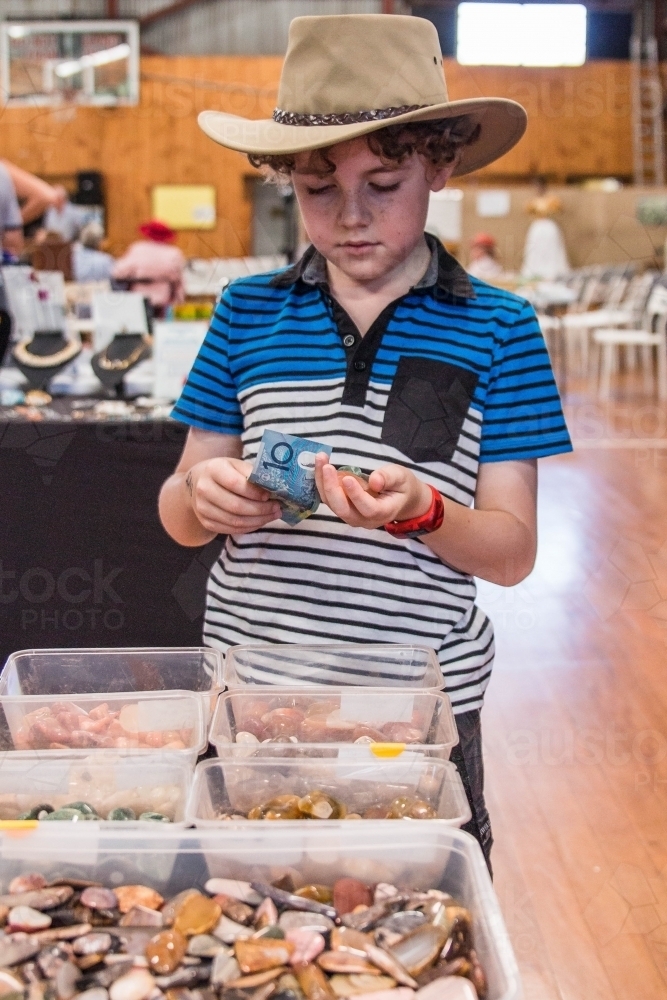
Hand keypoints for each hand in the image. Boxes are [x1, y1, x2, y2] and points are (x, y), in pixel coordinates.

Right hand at [186, 457, 280, 535]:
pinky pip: (231, 529)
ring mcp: (203, 508)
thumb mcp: (237, 465)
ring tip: (273, 515)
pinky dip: (249, 527)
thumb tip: (274, 487)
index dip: (254, 492)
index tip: (269, 495)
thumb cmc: (225, 472)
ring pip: (235, 521)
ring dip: (258, 521)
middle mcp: (204, 489)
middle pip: (236, 506)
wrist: (200, 482)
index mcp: (213, 469)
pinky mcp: (206, 522)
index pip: (235, 484)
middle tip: (277, 508)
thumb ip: (253, 474)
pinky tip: (260, 521)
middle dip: (260, 510)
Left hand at [314, 454, 433, 530]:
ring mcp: (352, 516)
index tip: (347, 478)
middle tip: (327, 466)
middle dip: (332, 488)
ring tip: (321, 459)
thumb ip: (389, 478)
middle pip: (343, 509)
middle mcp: (365, 519)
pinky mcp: (343, 509)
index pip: (368, 508)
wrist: (399, 499)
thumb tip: (374, 481)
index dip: (357, 495)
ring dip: (323, 482)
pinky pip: (329, 498)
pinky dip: (322, 482)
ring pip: (332, 504)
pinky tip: (319, 464)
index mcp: (383, 512)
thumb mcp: (401, 477)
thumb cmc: (402, 486)